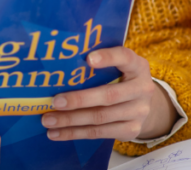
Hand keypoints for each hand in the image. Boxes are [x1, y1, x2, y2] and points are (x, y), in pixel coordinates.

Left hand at [40, 46, 174, 140]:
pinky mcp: (131, 129)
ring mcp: (138, 112)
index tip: (89, 58)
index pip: (124, 57)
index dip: (108, 57)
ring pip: (100, 117)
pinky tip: (57, 133)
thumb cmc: (119, 78)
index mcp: (136, 66)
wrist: (142, 103)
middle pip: (108, 95)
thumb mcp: (115, 65)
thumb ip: (95, 61)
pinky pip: (100, 133)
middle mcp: (142, 89)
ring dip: (71, 120)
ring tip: (48, 120)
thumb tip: (57, 62)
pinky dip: (76, 133)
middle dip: (79, 100)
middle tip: (54, 102)